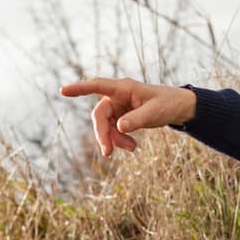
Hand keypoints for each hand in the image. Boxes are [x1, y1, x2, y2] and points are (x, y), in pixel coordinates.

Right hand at [60, 76, 196, 156]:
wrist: (177, 108)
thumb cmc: (167, 104)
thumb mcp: (155, 113)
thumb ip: (137, 119)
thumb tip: (119, 126)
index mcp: (123, 88)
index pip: (97, 86)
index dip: (80, 88)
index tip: (63, 90)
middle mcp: (116, 96)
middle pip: (100, 115)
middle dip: (103, 134)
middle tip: (107, 153)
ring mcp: (117, 107)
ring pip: (106, 126)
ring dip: (114, 140)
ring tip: (133, 148)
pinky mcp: (121, 117)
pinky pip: (113, 130)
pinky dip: (120, 140)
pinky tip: (132, 146)